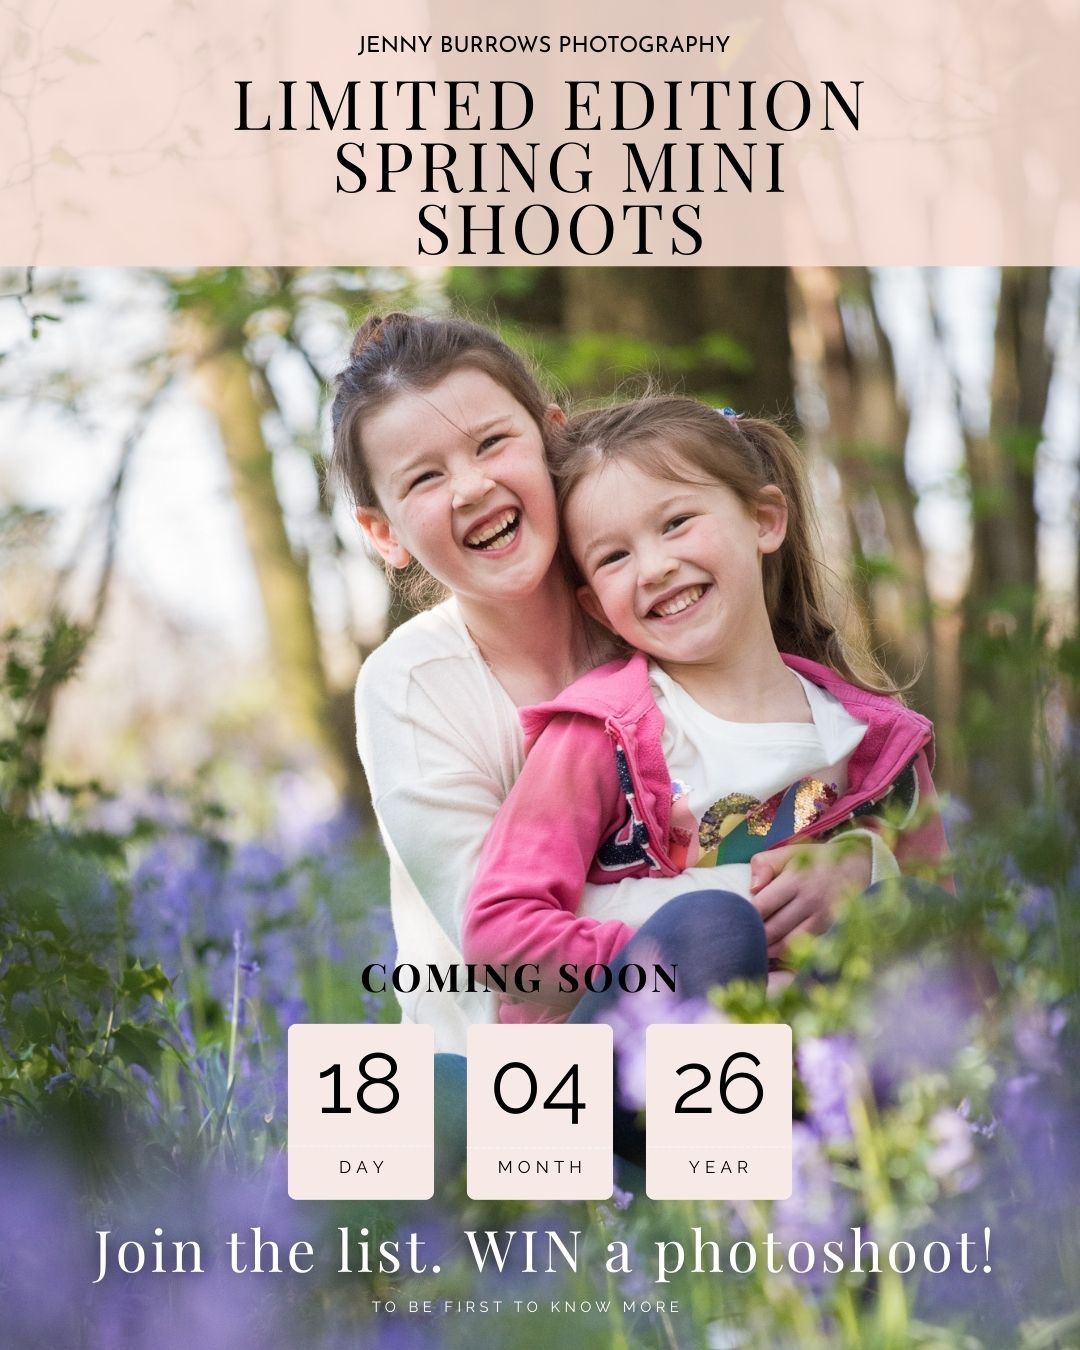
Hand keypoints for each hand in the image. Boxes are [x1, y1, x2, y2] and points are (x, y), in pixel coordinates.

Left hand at [748, 838, 871, 958]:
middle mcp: (812, 902)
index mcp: (797, 880)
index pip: (761, 907)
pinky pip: (806, 952)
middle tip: (741, 939)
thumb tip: (752, 889)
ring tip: (756, 947)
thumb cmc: (814, 861)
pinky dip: (789, 955)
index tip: (736, 919)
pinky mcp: (833, 933)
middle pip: (773, 931)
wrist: (857, 868)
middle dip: (754, 937)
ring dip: (769, 950)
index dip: (745, 916)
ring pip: (788, 946)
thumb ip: (764, 865)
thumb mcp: (788, 853)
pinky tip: (778, 952)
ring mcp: (824, 920)